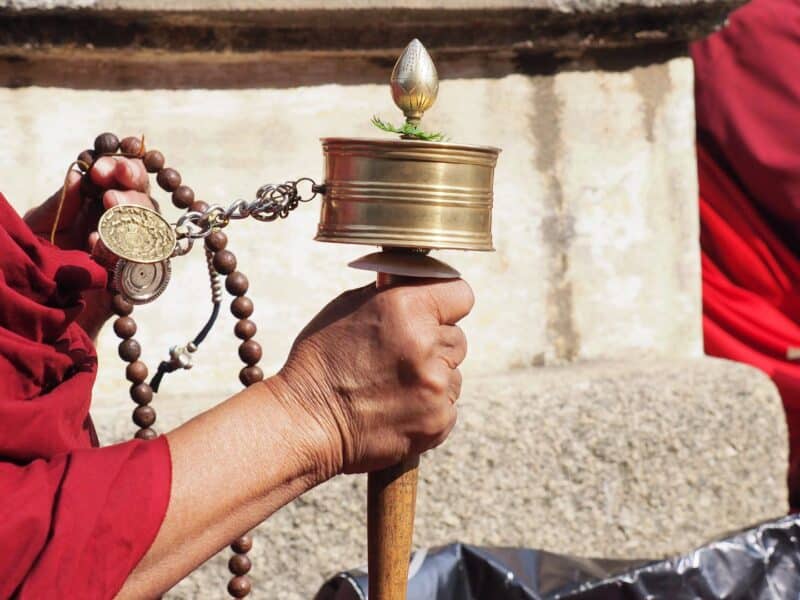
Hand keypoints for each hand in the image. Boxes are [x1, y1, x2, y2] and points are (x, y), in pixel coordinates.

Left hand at [24, 156, 156, 337]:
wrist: (35, 317)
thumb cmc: (33, 270)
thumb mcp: (38, 229)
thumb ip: (60, 204)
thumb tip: (79, 172)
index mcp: (97, 209)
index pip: (124, 179)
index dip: (121, 167)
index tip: (102, 169)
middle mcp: (120, 228)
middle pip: (145, 198)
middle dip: (132, 188)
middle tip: (109, 192)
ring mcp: (131, 254)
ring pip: (153, 225)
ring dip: (134, 213)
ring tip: (109, 208)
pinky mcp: (136, 281)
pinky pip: (147, 260)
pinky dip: (125, 250)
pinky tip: (98, 248)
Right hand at [270, 278, 473, 478]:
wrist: (305, 421)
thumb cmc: (321, 360)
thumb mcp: (349, 307)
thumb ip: (394, 293)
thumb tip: (421, 281)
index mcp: (406, 308)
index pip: (461, 294)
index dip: (447, 303)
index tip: (437, 312)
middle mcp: (427, 345)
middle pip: (457, 337)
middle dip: (435, 344)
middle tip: (400, 356)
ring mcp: (436, 386)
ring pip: (454, 374)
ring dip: (432, 377)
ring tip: (393, 386)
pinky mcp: (438, 420)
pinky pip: (447, 407)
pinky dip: (428, 407)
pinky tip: (397, 408)